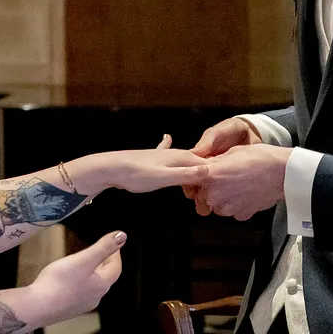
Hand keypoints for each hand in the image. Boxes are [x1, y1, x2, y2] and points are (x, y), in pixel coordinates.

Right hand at [29, 231, 125, 321]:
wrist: (36, 308)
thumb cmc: (60, 282)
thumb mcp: (83, 259)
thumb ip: (103, 247)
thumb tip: (122, 236)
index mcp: (101, 285)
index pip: (115, 268)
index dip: (116, 254)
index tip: (113, 244)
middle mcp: (94, 298)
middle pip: (105, 278)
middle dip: (104, 264)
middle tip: (101, 251)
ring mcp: (80, 306)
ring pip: (92, 286)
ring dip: (92, 274)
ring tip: (85, 263)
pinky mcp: (67, 309)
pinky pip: (78, 293)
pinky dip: (80, 282)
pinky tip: (69, 279)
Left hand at [91, 135, 207, 193]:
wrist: (111, 167)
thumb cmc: (135, 173)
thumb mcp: (165, 178)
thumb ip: (187, 174)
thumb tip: (210, 171)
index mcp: (181, 157)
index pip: (208, 166)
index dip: (216, 178)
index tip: (221, 191)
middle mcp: (175, 153)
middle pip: (200, 165)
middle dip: (208, 178)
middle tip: (210, 197)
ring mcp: (164, 155)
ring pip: (187, 163)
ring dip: (195, 173)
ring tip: (200, 187)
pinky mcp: (154, 159)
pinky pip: (168, 156)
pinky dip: (171, 154)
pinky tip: (167, 136)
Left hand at [185, 117, 262, 213]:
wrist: (284, 173)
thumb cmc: (261, 158)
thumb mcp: (232, 152)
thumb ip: (214, 162)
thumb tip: (205, 165)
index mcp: (210, 176)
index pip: (187, 180)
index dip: (190, 177)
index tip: (192, 176)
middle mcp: (215, 195)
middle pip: (201, 195)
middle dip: (209, 188)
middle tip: (224, 178)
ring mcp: (227, 208)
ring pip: (216, 205)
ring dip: (223, 197)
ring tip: (239, 184)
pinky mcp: (240, 215)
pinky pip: (232, 210)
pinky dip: (237, 204)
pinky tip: (247, 192)